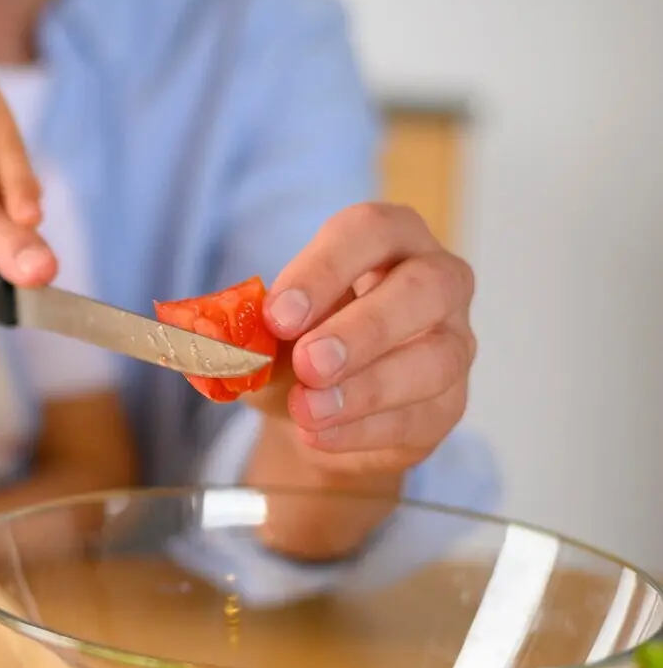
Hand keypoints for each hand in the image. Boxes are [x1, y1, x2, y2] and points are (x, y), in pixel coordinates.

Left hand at [244, 203, 476, 558]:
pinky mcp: (449, 404)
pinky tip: (319, 435)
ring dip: (366, 388)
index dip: (325, 270)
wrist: (314, 415)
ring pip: (434, 359)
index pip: (369, 232)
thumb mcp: (261, 336)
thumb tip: (214, 341)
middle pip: (424, 288)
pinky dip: (365, 429)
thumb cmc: (295, 351)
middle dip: (364, 328)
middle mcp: (436, 281)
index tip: (278, 314)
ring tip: (308, 409)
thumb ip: (243, 333)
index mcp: (387, 239)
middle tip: (310, 362)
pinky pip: (423, 416)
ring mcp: (452, 343)